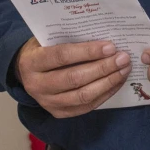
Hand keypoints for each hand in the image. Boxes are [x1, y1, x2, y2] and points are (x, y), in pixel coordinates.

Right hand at [15, 38, 130, 118]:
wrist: (25, 70)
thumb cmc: (42, 47)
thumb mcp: (48, 37)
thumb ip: (69, 37)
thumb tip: (103, 38)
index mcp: (32, 62)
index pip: (62, 56)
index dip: (87, 52)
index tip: (110, 46)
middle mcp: (37, 85)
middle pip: (74, 79)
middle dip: (103, 68)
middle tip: (123, 58)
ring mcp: (47, 102)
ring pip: (82, 96)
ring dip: (107, 83)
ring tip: (124, 70)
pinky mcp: (58, 113)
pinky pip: (86, 106)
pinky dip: (104, 94)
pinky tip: (116, 82)